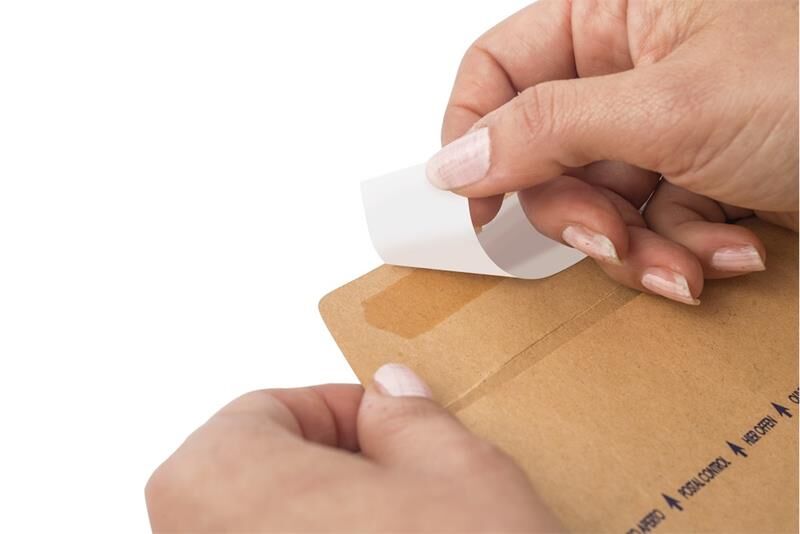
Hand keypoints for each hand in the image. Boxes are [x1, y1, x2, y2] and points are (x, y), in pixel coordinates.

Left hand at [146, 364, 561, 532]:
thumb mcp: (458, 473)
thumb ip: (409, 417)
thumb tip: (391, 392)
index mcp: (218, 480)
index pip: (266, 411)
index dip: (341, 411)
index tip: (390, 430)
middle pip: (259, 481)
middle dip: (335, 476)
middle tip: (405, 490)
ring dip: (330, 531)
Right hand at [426, 0, 797, 305]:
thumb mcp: (671, 105)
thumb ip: (546, 130)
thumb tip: (454, 159)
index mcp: (612, 12)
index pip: (498, 69)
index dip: (474, 134)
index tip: (474, 201)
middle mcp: (630, 64)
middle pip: (545, 151)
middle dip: (579, 211)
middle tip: (608, 240)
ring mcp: (664, 122)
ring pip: (598, 200)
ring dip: (638, 245)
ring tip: (690, 263)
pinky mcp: (697, 171)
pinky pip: (650, 221)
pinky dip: (683, 247)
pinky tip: (732, 251)